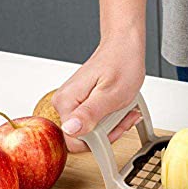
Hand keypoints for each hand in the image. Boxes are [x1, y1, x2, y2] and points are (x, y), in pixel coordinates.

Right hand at [52, 32, 145, 151]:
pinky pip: (95, 120)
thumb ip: (90, 114)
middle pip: (84, 137)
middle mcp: (64, 103)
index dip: (98, 141)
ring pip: (92, 130)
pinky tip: (119, 107)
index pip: (74, 142)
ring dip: (112, 124)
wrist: (123, 46)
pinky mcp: (80, 102)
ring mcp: (72, 102)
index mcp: (66, 103)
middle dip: (108, 131)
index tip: (113, 127)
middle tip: (122, 115)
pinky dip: (111, 117)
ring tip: (123, 108)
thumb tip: (71, 129)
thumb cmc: (121, 64)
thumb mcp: (111, 95)